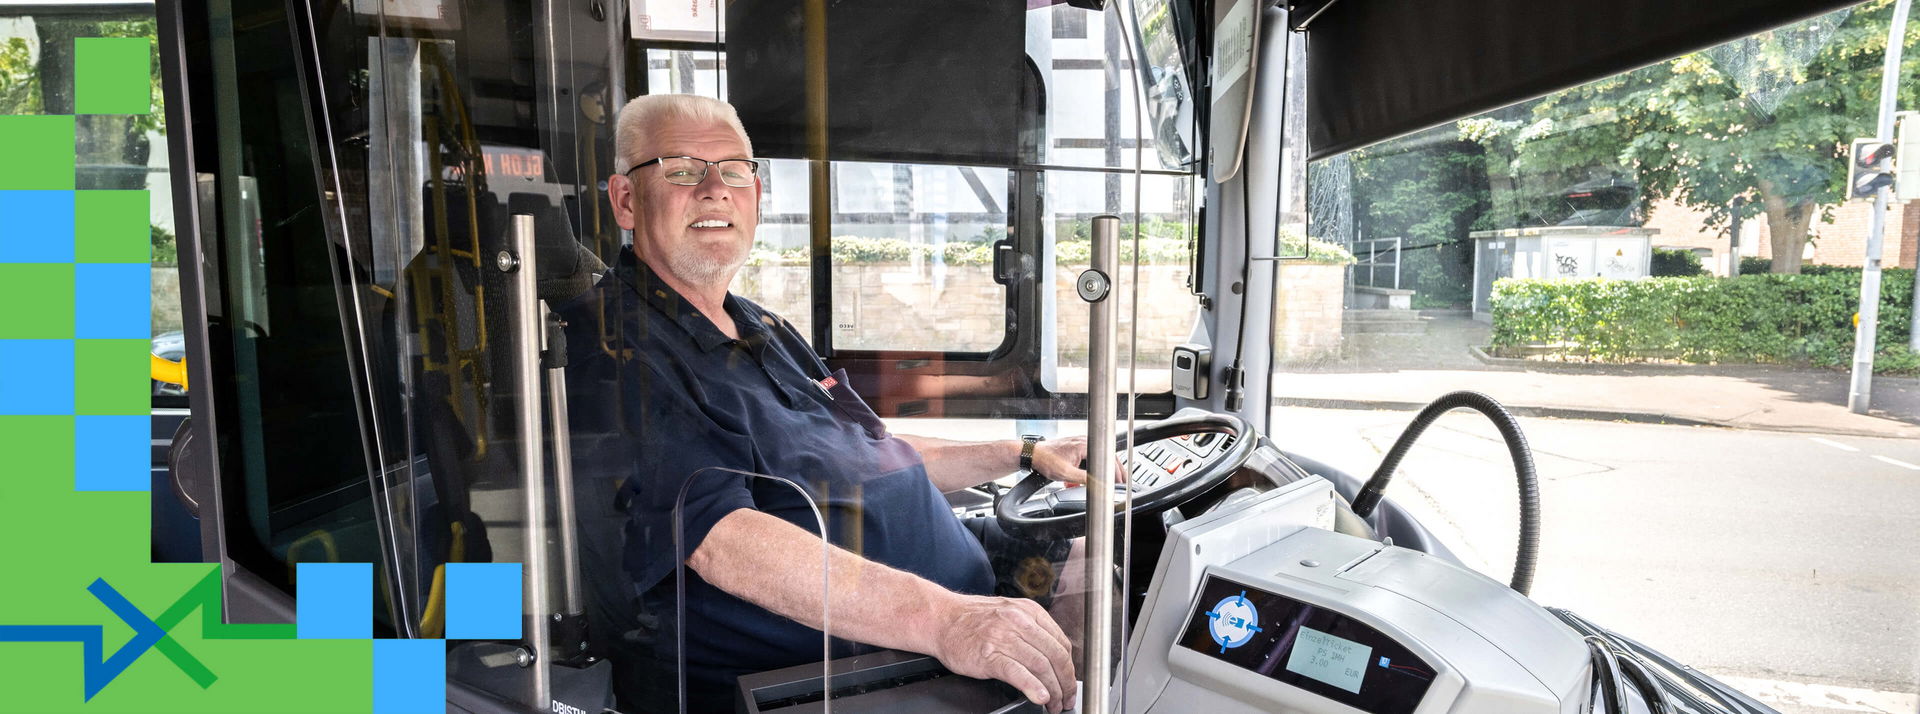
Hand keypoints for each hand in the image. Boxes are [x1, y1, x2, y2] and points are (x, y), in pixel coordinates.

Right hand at [926, 593, 1077, 712]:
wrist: (941, 619)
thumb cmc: (972, 618)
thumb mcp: (1009, 613)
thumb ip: (1032, 630)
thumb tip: (1054, 656)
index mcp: (1028, 611)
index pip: (1061, 643)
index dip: (1070, 668)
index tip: (1069, 683)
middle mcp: (1019, 621)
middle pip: (1055, 656)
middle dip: (1066, 683)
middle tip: (1066, 699)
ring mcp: (1003, 637)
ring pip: (1040, 666)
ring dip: (1053, 690)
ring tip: (1054, 704)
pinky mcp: (989, 655)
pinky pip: (1017, 672)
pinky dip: (1033, 687)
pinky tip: (1040, 697)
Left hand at [1030, 435, 1123, 485]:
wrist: (1032, 454)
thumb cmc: (1045, 460)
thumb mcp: (1066, 474)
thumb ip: (1084, 479)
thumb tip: (1098, 485)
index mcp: (1084, 445)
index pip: (1107, 458)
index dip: (1116, 471)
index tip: (1119, 481)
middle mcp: (1083, 441)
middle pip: (1105, 456)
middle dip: (1112, 470)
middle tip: (1119, 482)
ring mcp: (1079, 443)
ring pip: (1097, 457)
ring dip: (1101, 469)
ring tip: (1105, 481)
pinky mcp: (1075, 447)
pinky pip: (1089, 456)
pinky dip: (1091, 467)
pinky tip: (1087, 477)